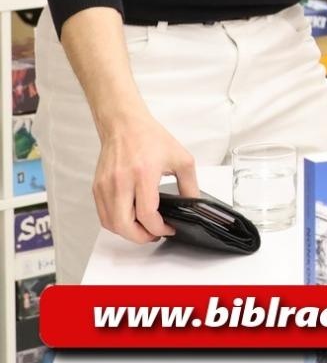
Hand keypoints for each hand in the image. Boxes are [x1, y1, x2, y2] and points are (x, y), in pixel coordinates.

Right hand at [93, 110, 197, 244]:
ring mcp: (106, 186)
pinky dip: (116, 224)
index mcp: (143, 174)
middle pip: (124, 225)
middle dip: (141, 237)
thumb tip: (193, 204)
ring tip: (143, 230)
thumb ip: (189, 185)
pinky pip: (103, 215)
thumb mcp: (181, 159)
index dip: (158, 228)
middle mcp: (121, 181)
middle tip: (154, 235)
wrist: (124, 125)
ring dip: (127, 233)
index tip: (168, 229)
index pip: (146, 214)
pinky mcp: (97, 187)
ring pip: (111, 223)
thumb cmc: (150, 138)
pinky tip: (130, 220)